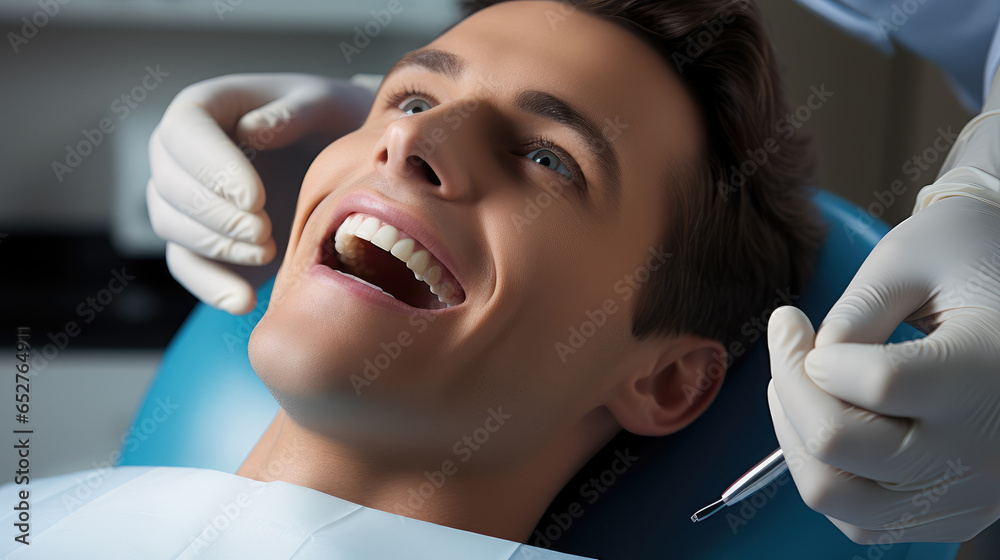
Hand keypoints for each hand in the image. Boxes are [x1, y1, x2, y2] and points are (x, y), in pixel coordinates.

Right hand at [147, 73, 375, 313]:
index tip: (256, 198)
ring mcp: (185, 197)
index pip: (184, 132)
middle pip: (170, 184)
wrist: (340, 159)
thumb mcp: (323, 104)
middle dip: (216, 215)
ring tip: (268, 252)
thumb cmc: (329, 120)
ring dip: (216, 247)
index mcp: (204, 107)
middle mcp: (180, 152)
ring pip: (171, 225)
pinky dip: (211, 287)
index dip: (212, 168)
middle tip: (266, 232)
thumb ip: (292, 112)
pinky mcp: (201, 239)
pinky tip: (244, 302)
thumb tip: (249, 130)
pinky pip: (188, 265)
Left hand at [767, 195, 999, 543]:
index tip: (796, 323)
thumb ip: (855, 313)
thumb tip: (807, 366)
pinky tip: (827, 420)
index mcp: (986, 372)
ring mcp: (968, 492)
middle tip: (787, 344)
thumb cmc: (970, 262)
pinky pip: (861, 519)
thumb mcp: (912, 259)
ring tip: (799, 387)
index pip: (876, 383)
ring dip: (795, 438)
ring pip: (837, 495)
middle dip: (788, 387)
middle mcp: (981, 447)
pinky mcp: (953, 512)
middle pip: (840, 443)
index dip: (814, 355)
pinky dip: (825, 475)